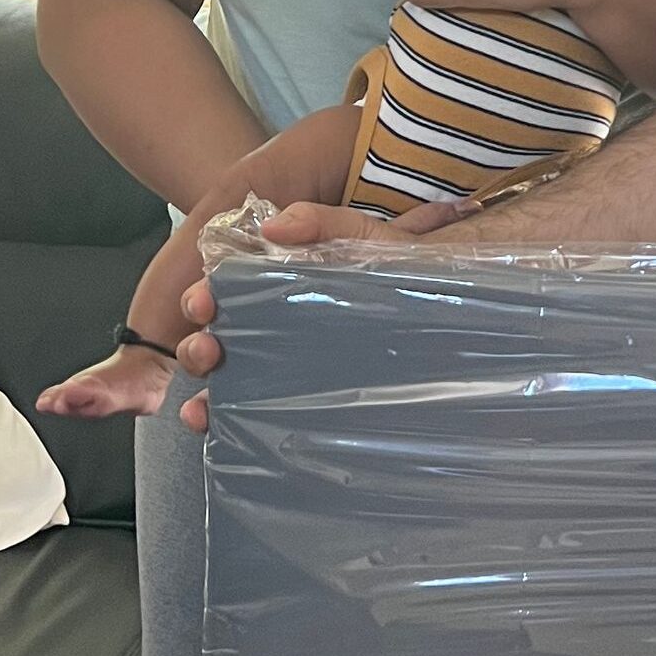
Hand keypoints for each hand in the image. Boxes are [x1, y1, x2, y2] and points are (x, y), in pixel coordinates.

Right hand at [171, 198, 470, 431]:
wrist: (453, 317)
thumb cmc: (404, 274)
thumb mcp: (366, 238)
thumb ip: (324, 223)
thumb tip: (271, 228)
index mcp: (280, 292)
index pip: (227, 296)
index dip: (205, 298)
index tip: (202, 302)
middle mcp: (276, 333)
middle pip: (221, 341)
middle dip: (201, 348)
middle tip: (209, 350)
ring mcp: (289, 372)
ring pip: (232, 383)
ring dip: (207, 392)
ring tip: (205, 404)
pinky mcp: (306, 406)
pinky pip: (258, 417)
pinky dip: (229, 425)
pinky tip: (220, 432)